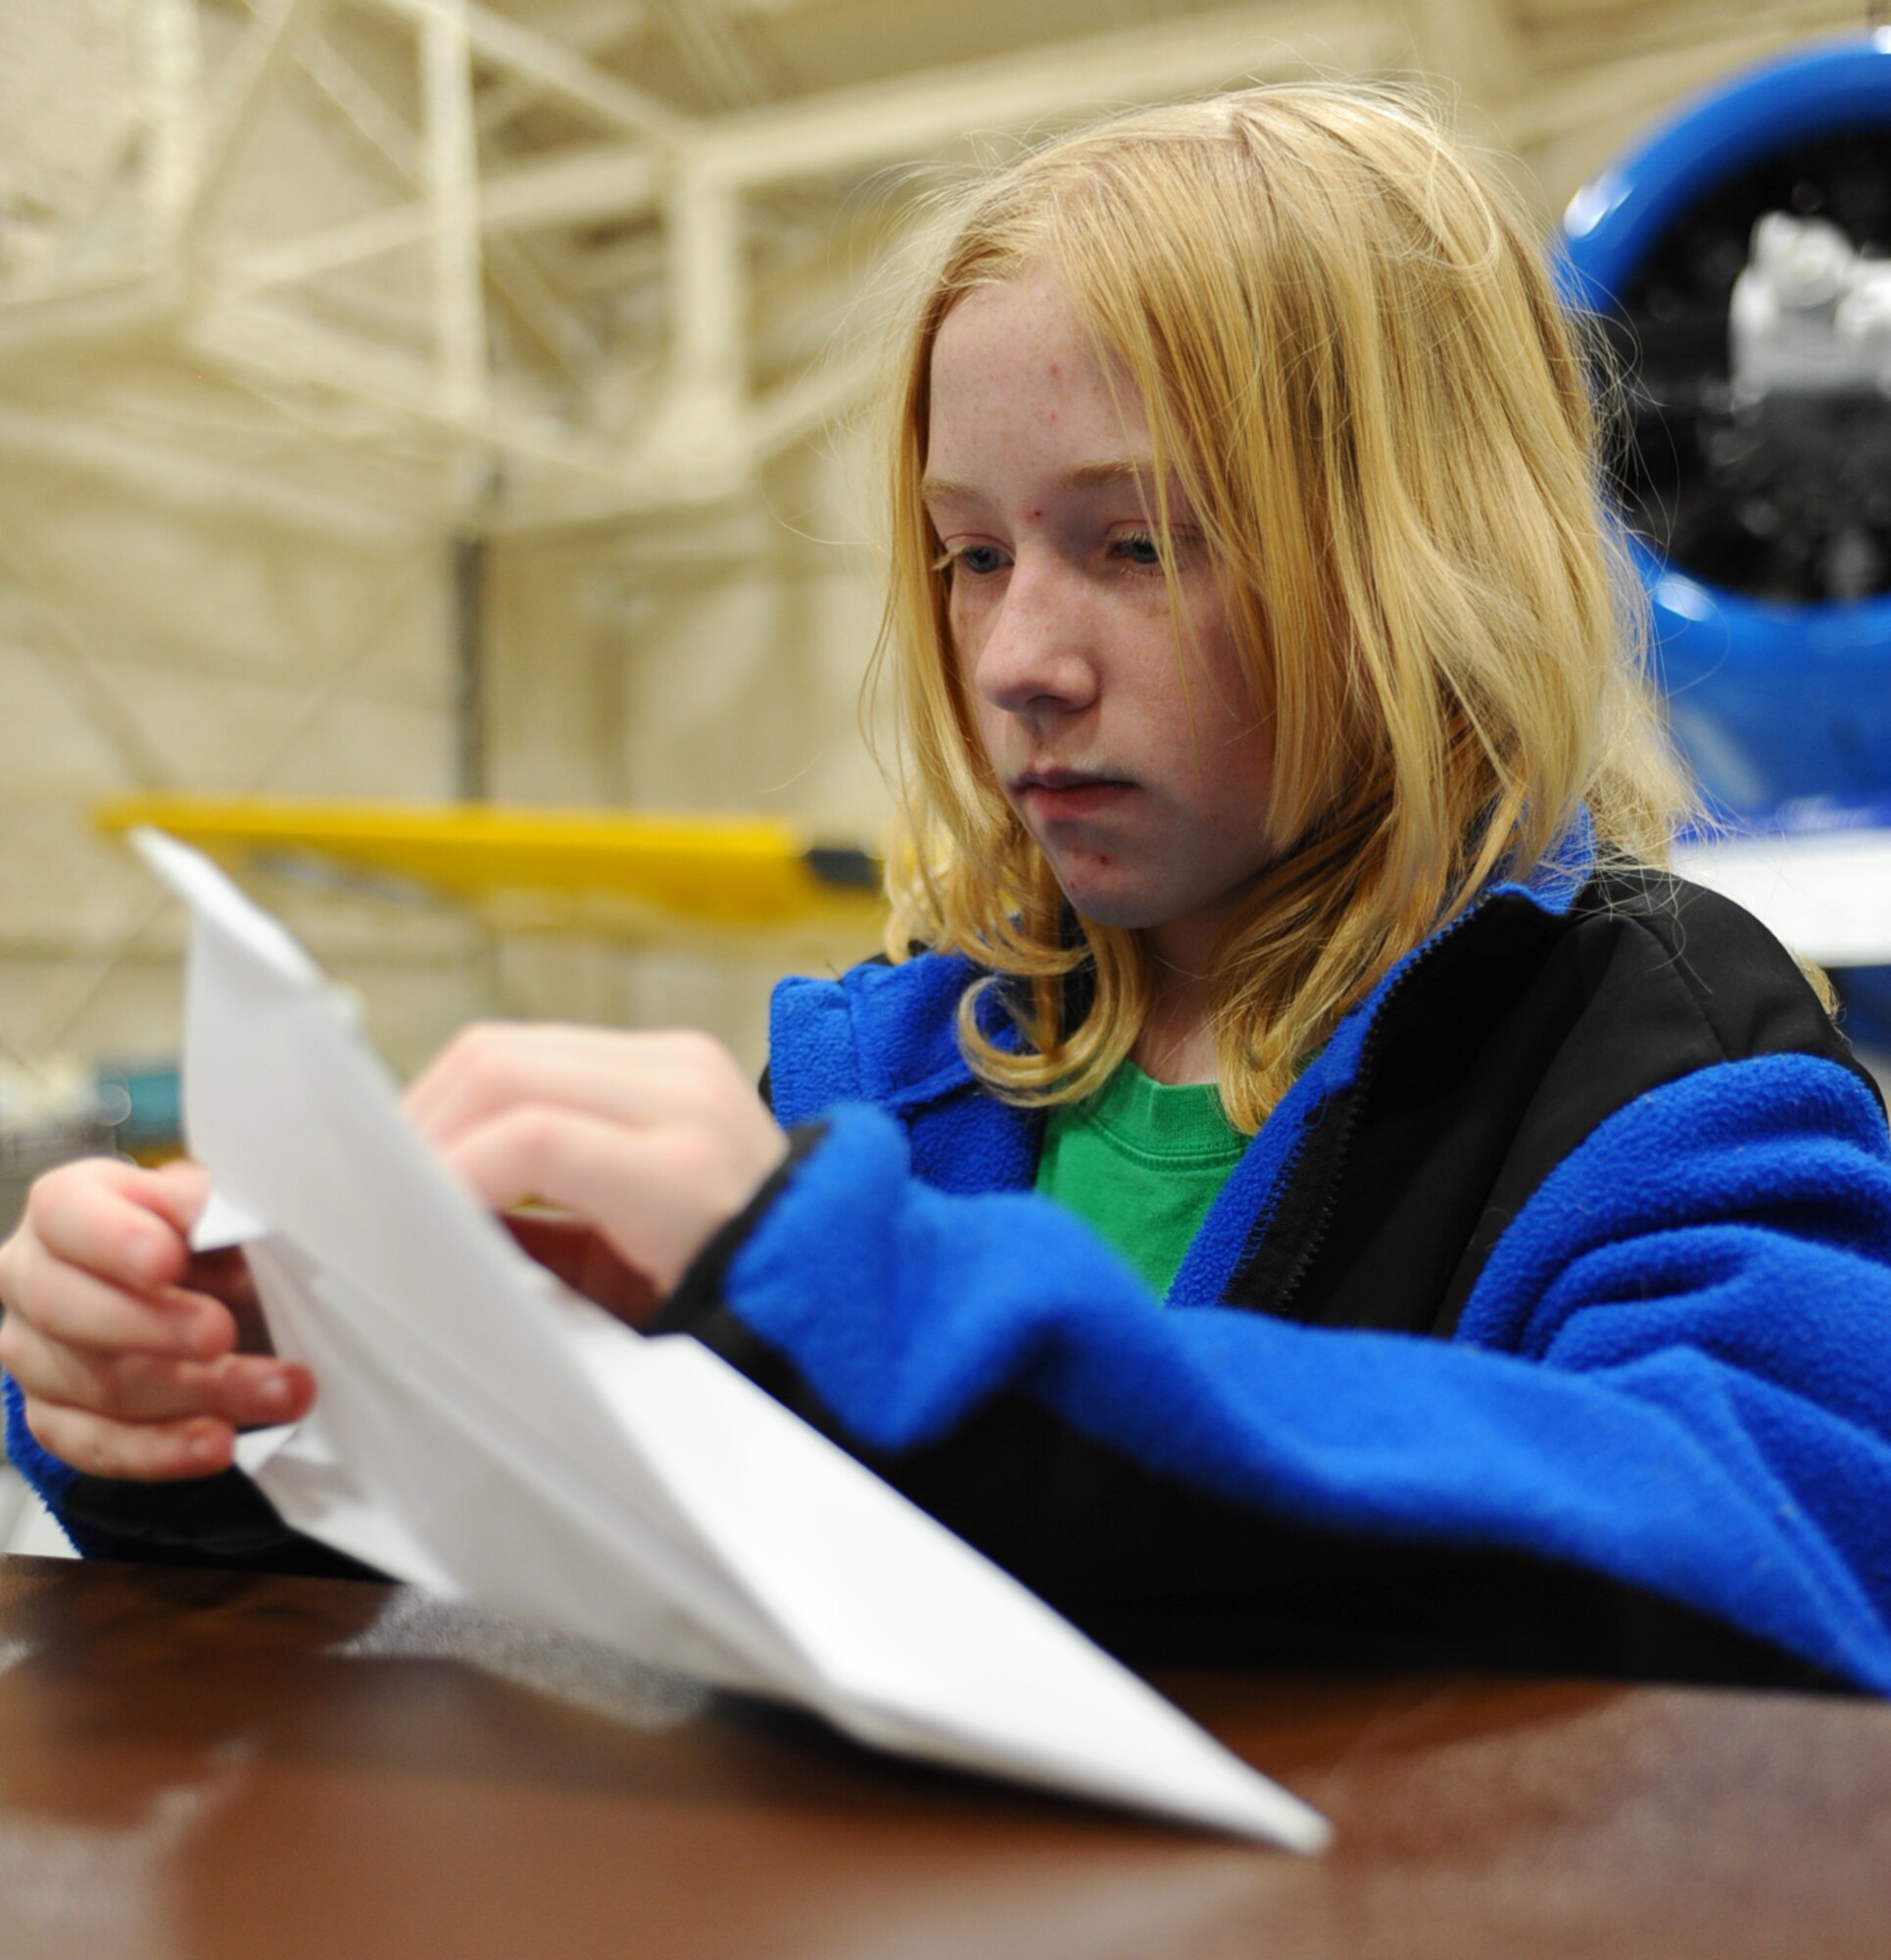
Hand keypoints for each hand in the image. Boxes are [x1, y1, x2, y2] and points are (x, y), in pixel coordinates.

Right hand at [0, 1158, 314, 1480]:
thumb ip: (205, 1209)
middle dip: (154, 1327)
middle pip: (65, 1308)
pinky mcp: (53, 1419)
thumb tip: (207, 1209)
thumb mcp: (212, 1212)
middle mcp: (30, 1279)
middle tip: (224, 1333)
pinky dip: (165, 1450)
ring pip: (95, 1385)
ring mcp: (33, 1356)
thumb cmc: (203, 1242)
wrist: (197, 1299)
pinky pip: (97, 1446)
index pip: (66, 1215)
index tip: (169, 1259)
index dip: (113, 1239)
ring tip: (280, 1392)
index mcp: (66, 1209)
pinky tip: (220, 1444)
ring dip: (198, 1394)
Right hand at [406, 1024, 789, 1300]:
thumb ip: (525, 1269)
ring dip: (445, 1103)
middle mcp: (687, 1096)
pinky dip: (489, 1093)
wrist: (824, 1267)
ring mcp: (682, 1060)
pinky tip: (467, 1145)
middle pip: (503, 1065)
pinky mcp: (673, 1050)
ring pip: (512, 1044)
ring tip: (411, 1170)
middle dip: (421, 1125)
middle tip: (378, 1190)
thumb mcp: (620, 1318)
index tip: (391, 1220)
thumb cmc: (725, 1309)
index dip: (441, 1171)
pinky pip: (547, 1049)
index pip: (529, 1136)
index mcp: (687, 1176)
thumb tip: (421, 1243)